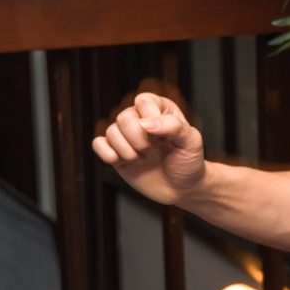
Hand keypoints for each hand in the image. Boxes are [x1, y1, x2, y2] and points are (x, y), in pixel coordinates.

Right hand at [92, 92, 207, 204]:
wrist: (182, 189)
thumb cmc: (189, 162)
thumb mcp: (192, 141)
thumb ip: (173, 126)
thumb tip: (145, 123)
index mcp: (159, 109)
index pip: (143, 101)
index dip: (151, 119)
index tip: (165, 137)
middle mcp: (140, 119)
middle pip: (123, 117)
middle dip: (139, 139)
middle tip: (152, 151)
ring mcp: (126, 136)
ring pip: (111, 131)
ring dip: (128, 151)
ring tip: (143, 159)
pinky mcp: (115, 152)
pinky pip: (98, 144)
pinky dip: (108, 155)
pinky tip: (125, 162)